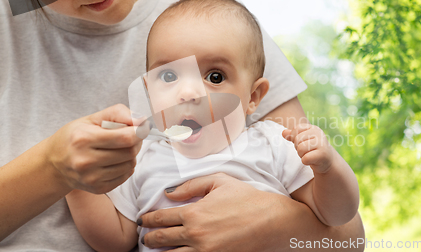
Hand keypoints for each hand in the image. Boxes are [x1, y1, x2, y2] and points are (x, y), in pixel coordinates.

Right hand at [45, 104, 145, 193]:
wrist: (54, 164)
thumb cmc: (75, 136)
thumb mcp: (92, 118)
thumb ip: (118, 114)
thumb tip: (142, 121)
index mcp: (84, 138)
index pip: (126, 138)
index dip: (139, 132)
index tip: (140, 128)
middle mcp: (86, 161)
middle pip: (130, 152)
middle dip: (136, 143)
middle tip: (129, 137)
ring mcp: (91, 177)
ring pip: (130, 165)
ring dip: (131, 155)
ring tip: (118, 149)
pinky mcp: (97, 188)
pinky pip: (125, 176)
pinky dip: (125, 167)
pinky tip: (114, 161)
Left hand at [139, 173, 305, 251]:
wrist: (270, 220)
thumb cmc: (247, 199)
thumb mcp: (219, 182)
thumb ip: (191, 185)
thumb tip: (169, 193)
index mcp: (194, 212)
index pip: (161, 217)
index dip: (148, 218)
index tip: (143, 220)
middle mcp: (194, 234)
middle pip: (161, 239)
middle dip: (149, 238)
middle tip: (145, 237)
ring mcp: (204, 251)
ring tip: (156, 250)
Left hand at [282, 123, 334, 172]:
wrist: (327, 161)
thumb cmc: (312, 149)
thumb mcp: (302, 140)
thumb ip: (292, 135)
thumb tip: (283, 132)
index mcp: (313, 128)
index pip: (296, 129)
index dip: (295, 138)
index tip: (303, 142)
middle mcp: (319, 134)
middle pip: (297, 140)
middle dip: (298, 148)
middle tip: (307, 151)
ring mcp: (322, 143)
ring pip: (300, 149)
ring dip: (301, 155)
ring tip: (309, 155)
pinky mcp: (323, 154)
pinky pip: (305, 158)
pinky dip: (305, 161)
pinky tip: (312, 160)